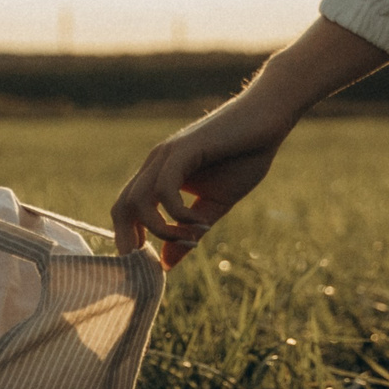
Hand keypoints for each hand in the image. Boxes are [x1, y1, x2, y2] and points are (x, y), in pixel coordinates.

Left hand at [112, 96, 295, 265]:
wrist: (268, 120)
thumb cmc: (244, 157)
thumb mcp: (214, 205)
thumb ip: (188, 232)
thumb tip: (167, 264)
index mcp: (159, 176)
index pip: (126, 211)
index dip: (129, 241)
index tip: (148, 268)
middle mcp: (155, 165)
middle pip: (121, 207)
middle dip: (130, 242)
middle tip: (152, 267)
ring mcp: (166, 156)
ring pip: (137, 200)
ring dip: (160, 230)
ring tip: (189, 239)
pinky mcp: (183, 149)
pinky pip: (164, 188)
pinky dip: (177, 212)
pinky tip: (199, 221)